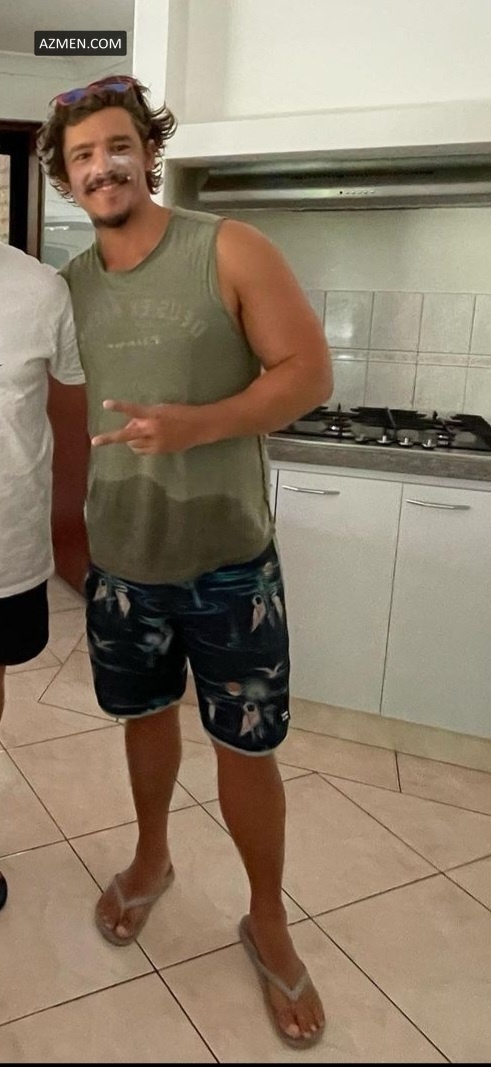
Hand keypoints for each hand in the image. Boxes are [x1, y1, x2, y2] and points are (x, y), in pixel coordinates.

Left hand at [91, 399, 208, 453]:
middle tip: (95, 442)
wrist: (199, 427)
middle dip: (109, 438)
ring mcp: (155, 442)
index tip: (106, 404)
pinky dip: (139, 445)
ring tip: (141, 432)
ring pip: (132, 444)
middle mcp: (152, 429)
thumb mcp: (162, 409)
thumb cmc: (180, 413)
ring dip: (131, 438)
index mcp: (153, 415)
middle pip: (126, 435)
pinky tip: (146, 440)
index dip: (119, 406)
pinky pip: (141, 451)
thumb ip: (145, 416)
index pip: (133, 410)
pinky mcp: (159, 451)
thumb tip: (132, 425)